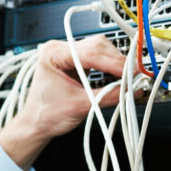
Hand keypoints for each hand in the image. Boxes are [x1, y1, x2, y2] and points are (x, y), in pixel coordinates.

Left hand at [0, 35, 126, 169]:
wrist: (36, 123)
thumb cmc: (46, 115)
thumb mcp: (80, 106)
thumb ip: (109, 96)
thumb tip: (133, 90)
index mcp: (53, 54)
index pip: (91, 52)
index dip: (115, 63)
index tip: (132, 73)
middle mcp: (59, 49)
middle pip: (98, 46)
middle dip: (118, 62)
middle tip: (134, 77)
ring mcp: (67, 53)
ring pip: (101, 49)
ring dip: (116, 63)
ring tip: (128, 78)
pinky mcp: (74, 60)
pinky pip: (98, 56)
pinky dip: (110, 65)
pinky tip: (118, 75)